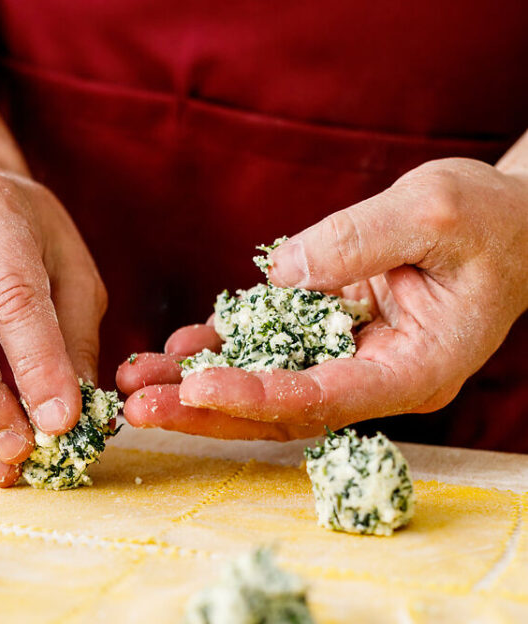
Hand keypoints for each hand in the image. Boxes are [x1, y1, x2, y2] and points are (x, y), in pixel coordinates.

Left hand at [117, 158, 527, 439]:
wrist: (510, 225)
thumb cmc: (486, 221)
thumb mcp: (430, 211)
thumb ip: (355, 241)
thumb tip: (279, 275)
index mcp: (412, 370)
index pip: (321, 398)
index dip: (255, 396)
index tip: (195, 388)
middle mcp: (374, 378)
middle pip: (278, 412)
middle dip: (205, 410)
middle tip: (136, 406)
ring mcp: (348, 361)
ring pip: (263, 389)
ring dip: (196, 387)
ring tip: (133, 379)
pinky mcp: (328, 337)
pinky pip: (267, 351)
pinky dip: (222, 351)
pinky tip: (175, 347)